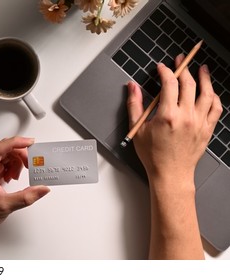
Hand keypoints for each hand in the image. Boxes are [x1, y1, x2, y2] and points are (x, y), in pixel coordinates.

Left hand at [0, 136, 49, 234]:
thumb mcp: (4, 206)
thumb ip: (25, 197)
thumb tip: (42, 189)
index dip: (16, 143)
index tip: (30, 143)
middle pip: (5, 150)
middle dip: (20, 155)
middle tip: (31, 164)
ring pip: (5, 156)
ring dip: (16, 163)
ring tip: (17, 176)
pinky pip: (4, 164)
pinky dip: (12, 168)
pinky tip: (12, 178)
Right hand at [126, 54, 221, 258]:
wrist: (170, 174)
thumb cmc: (153, 155)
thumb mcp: (137, 129)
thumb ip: (135, 104)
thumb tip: (132, 87)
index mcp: (167, 115)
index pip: (169, 83)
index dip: (165, 71)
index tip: (162, 67)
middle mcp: (186, 116)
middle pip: (189, 84)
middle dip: (184, 69)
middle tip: (181, 60)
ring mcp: (199, 122)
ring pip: (207, 93)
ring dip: (204, 78)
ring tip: (201, 69)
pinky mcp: (207, 129)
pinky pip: (216, 108)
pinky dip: (214, 97)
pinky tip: (211, 91)